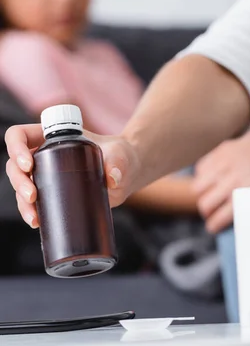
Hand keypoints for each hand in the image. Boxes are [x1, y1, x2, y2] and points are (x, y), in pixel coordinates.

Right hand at [5, 124, 138, 228]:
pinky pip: (32, 203)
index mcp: (54, 136)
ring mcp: (46, 175)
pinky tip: (36, 222)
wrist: (126, 173)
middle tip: (32, 194)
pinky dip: (30, 213)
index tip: (28, 163)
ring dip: (21, 201)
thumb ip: (118, 163)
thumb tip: (112, 179)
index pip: (21, 135)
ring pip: (20, 185)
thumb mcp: (120, 155)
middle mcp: (45, 154)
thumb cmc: (120, 155)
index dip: (16, 147)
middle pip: (15, 163)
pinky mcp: (52, 194)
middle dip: (18, 180)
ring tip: (34, 216)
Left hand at [194, 124, 249, 233]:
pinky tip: (217, 226)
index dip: (206, 180)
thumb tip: (242, 145)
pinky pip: (221, 216)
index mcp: (230, 148)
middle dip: (205, 196)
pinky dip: (216, 223)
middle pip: (200, 187)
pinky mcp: (245, 199)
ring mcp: (236, 182)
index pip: (202, 168)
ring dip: (209, 213)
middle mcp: (228, 164)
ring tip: (213, 219)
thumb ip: (247, 140)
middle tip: (212, 205)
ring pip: (207, 203)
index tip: (211, 188)